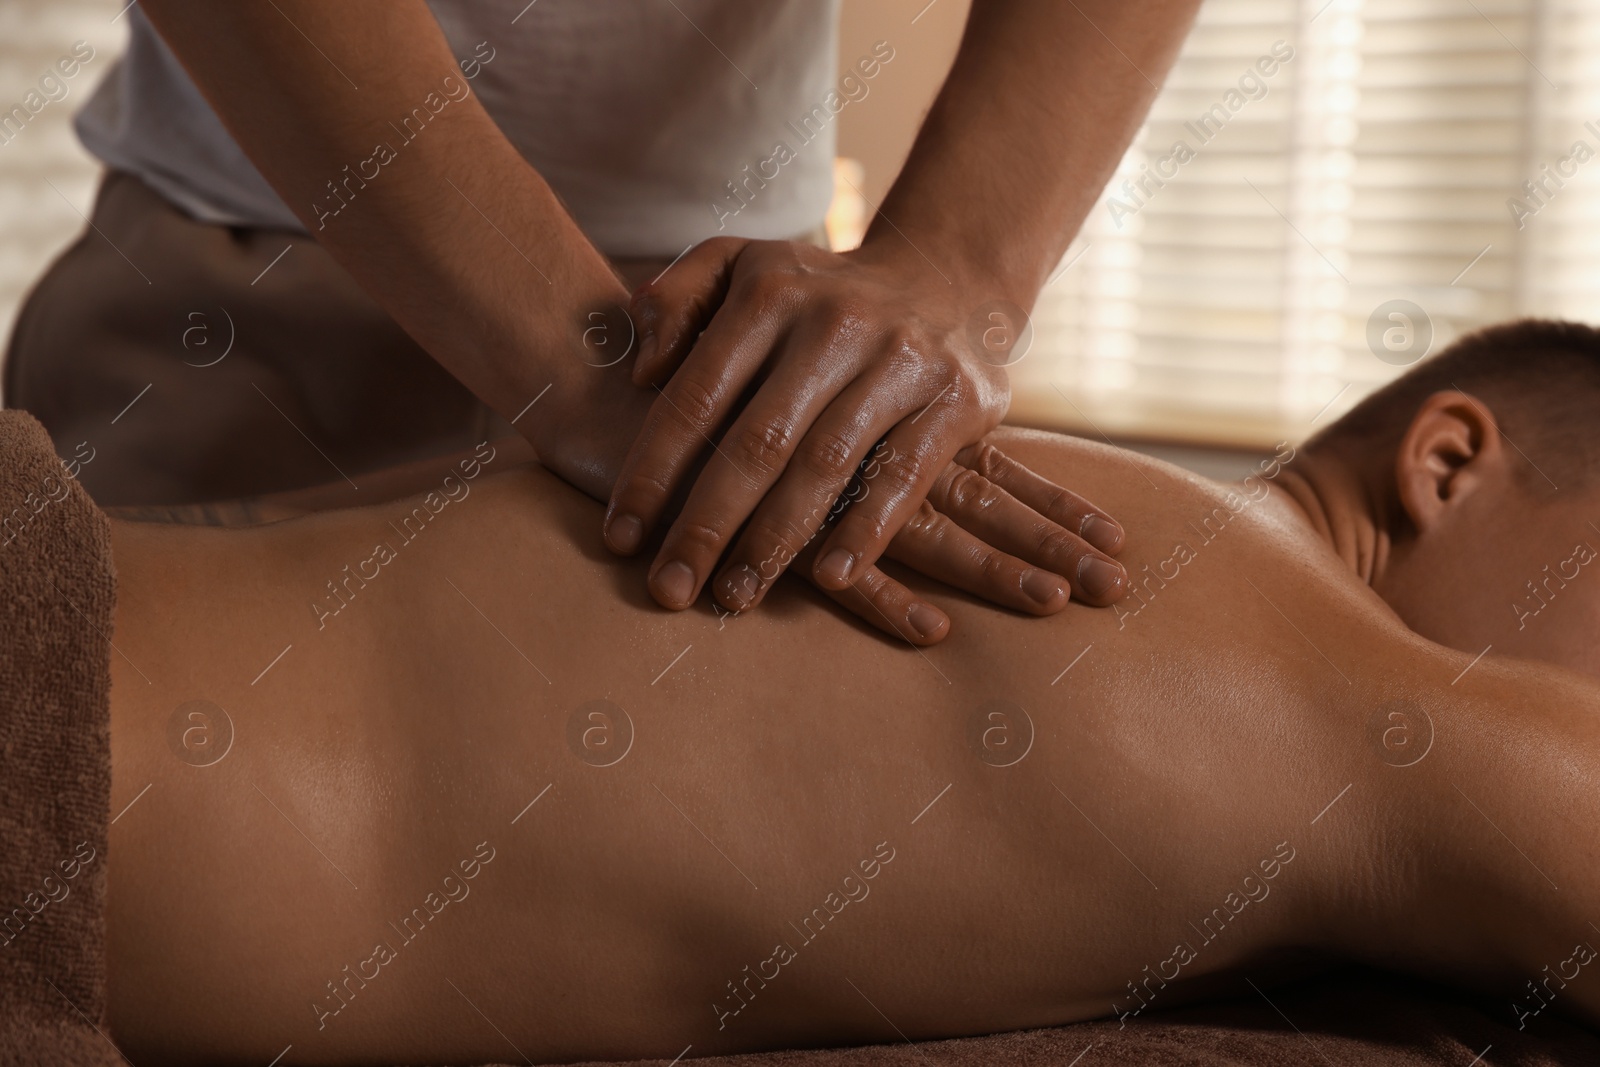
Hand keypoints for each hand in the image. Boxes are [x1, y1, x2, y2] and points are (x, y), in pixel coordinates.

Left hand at [603, 236, 1125, 618]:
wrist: (945, 274)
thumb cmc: (815, 293)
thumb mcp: (738, 264)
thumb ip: (674, 300)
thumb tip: (643, 372)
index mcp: (770, 292)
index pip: (697, 395)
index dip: (653, 471)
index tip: (620, 538)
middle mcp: (835, 323)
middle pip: (757, 441)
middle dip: (706, 524)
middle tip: (669, 589)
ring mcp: (901, 360)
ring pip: (825, 464)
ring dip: (776, 540)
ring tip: (735, 595)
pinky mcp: (954, 399)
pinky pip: (903, 475)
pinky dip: (865, 529)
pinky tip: (828, 577)